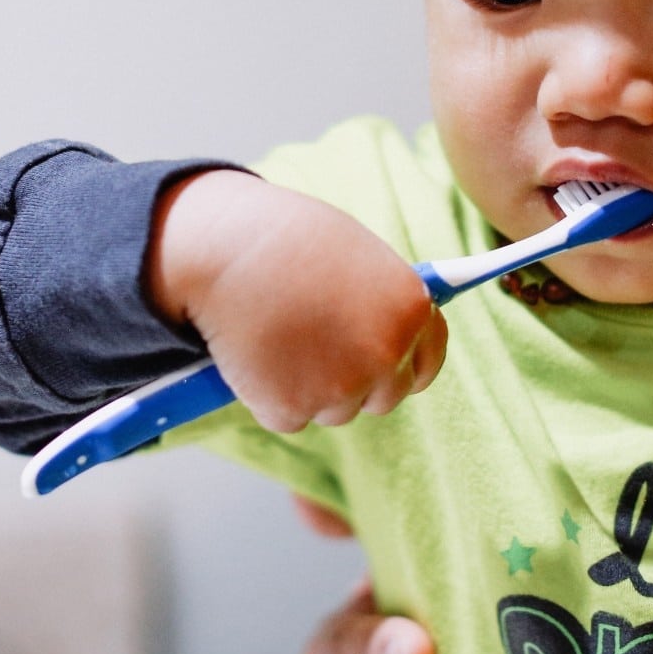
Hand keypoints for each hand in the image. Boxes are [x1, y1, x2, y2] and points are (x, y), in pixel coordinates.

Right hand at [148, 170, 446, 431]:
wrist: (225, 247)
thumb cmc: (286, 238)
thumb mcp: (357, 257)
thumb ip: (381, 303)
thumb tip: (387, 337)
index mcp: (412, 309)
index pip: (427, 363)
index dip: (403, 367)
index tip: (383, 366)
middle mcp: (387, 354)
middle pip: (383, 397)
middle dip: (355, 382)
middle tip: (314, 346)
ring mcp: (342, 385)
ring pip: (335, 410)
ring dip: (311, 388)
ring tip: (279, 337)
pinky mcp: (293, 407)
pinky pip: (288, 415)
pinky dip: (270, 396)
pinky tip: (256, 353)